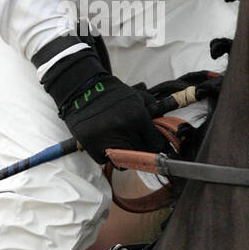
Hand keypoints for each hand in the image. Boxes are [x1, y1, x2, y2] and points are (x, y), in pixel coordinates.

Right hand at [33, 35, 165, 164]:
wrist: (82, 89)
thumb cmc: (110, 93)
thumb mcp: (136, 96)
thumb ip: (153, 110)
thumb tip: (166, 128)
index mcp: (137, 116)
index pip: (156, 144)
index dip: (155, 144)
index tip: (152, 143)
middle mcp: (123, 128)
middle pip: (141, 153)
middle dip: (140, 148)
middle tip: (133, 139)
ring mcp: (106, 138)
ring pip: (124, 160)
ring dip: (124, 154)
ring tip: (119, 140)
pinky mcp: (91, 145)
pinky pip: (105, 160)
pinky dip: (106, 155)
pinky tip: (105, 141)